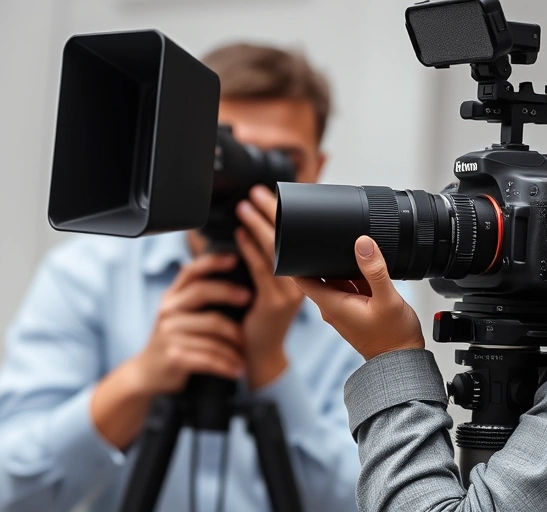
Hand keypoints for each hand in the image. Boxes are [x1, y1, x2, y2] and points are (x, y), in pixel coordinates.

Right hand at [127, 251, 250, 394]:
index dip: (212, 262)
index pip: (191, 272)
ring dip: (235, 343)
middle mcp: (168, 311)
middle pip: (202, 293)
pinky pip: (209, 358)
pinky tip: (238, 370)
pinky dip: (227, 365)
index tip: (235, 258)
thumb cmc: (174, 341)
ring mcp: (168, 334)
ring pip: (212, 330)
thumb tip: (227, 272)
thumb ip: (195, 297)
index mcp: (171, 298)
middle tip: (251, 299)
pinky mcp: (174, 356)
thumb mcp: (178, 315)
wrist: (148, 374)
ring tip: (247, 352)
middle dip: (229, 293)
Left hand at [235, 184, 305, 388]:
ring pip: (275, 252)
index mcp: (305, 277)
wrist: (260, 353)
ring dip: (259, 226)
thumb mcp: (269, 287)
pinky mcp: (274, 303)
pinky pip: (262, 270)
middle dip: (272, 213)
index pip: (297, 241)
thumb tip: (251, 231)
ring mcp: (289, 293)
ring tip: (245, 207)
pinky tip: (240, 235)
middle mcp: (302, 283)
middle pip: (289, 240)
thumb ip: (266, 262)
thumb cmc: (262, 319)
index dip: (286, 218)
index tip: (274, 196)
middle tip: (258, 192)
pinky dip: (250, 250)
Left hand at [291, 236, 423, 360]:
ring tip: (358, 255)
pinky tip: (368, 270)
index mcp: (332, 305)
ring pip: (335, 278)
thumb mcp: (387, 299)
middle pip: (317, 275)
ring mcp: (343, 308)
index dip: (298, 259)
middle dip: (323, 257)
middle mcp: (333, 307)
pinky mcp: (354, 309)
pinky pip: (349, 285)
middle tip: (338, 241)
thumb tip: (363, 243)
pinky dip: (354, 275)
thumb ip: (375, 270)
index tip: (302, 241)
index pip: (301, 279)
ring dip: (342, 266)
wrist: (402, 359)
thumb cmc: (394, 337)